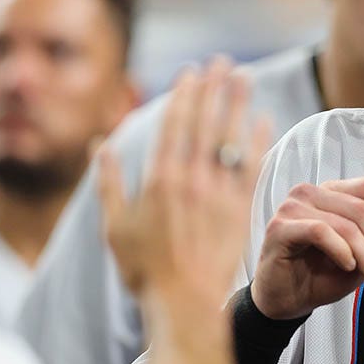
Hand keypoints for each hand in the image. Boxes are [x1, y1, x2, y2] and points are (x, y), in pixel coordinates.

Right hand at [100, 58, 270, 306]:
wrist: (183, 302)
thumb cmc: (145, 269)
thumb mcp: (116, 225)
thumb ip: (109, 182)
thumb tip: (100, 144)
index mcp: (158, 180)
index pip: (174, 125)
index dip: (184, 95)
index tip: (192, 71)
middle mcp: (190, 180)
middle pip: (203, 123)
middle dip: (212, 89)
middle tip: (222, 61)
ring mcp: (218, 193)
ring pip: (229, 137)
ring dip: (236, 104)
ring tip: (243, 76)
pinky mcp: (240, 208)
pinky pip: (252, 166)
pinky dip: (257, 141)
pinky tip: (263, 118)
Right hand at [250, 176, 363, 319]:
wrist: (287, 302)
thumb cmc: (319, 276)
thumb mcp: (362, 255)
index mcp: (333, 192)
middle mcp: (312, 193)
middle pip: (363, 208)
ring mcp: (294, 207)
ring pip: (346, 224)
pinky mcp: (280, 226)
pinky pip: (321, 232)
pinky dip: (341, 251)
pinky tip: (347, 266)